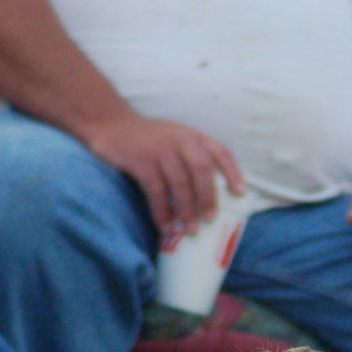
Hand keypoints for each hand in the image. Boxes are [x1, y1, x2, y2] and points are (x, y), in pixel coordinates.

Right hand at [83, 110, 244, 236]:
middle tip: (210, 219)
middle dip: (208, 197)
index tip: (240, 194)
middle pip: (202, 170)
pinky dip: (162, 211)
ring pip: (179, 183)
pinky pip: (156, 190)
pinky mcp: (140, 160)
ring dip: (186, 209)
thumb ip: (191, 155)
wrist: (110, 122)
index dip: (233, 173)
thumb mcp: (175, 138)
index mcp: (193, 136)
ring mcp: (160, 149)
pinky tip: (166, 226)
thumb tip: (210, 195)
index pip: (220, 151)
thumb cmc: (148, 138)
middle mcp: (180, 140)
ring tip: (190, 229)